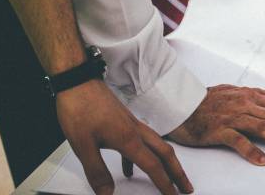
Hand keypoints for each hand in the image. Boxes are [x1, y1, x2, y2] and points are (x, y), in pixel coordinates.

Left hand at [55, 79, 191, 194]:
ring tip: (168, 178)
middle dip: (178, 172)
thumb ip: (97, 171)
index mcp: (127, 139)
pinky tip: (129, 168)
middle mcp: (135, 130)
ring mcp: (131, 123)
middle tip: (186, 187)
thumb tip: (107, 193)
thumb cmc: (79, 109)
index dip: (164, 183)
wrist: (77, 81)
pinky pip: (142, 140)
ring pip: (157, 145)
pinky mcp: (124, 120)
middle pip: (165, 153)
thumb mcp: (82, 145)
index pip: (152, 166)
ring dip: (166, 163)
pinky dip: (143, 156)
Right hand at [168, 85, 264, 165]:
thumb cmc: (206, 99)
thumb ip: (255, 92)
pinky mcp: (219, 130)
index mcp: (249, 96)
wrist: (180, 105)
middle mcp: (244, 104)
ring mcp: (232, 117)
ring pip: (263, 127)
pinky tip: (263, 161)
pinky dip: (252, 151)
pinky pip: (239, 141)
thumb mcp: (233, 90)